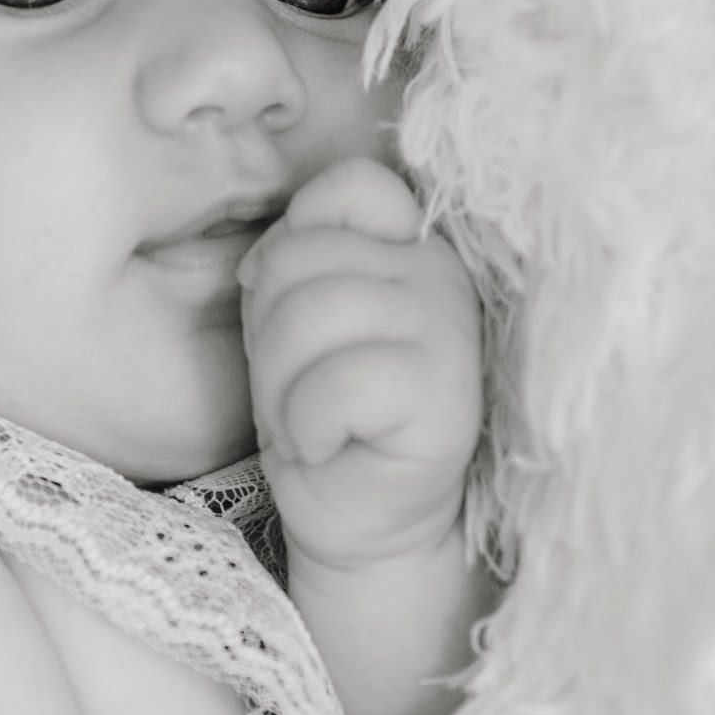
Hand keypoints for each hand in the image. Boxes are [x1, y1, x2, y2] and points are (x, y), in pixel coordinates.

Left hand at [237, 158, 482, 571]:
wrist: (365, 527)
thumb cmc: (329, 421)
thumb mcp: (297, 325)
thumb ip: (296, 262)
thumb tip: (264, 256)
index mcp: (409, 246)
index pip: (349, 187)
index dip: (291, 249)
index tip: (293, 321)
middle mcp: (440, 274)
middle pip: (301, 258)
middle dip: (270, 337)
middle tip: (300, 394)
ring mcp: (450, 330)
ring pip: (309, 315)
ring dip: (282, 387)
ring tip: (311, 423)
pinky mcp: (445, 395)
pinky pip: (334, 383)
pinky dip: (306, 426)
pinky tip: (329, 448)